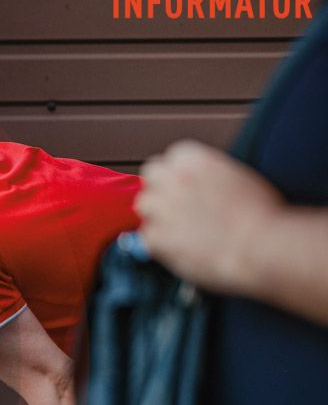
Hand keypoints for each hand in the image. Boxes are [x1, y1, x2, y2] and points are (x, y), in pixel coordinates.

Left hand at [135, 139, 283, 293]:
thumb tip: (200, 184)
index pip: (170, 158)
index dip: (179, 174)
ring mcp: (161, 207)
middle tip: (178, 205)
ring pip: (144, 204)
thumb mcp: (237, 176)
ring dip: (156, 213)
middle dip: (162, 188)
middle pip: (151, 175)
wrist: (259, 244)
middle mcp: (172, 179)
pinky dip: (159, 242)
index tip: (187, 186)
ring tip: (179, 227)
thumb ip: (210, 174)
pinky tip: (180, 246)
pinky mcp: (156, 236)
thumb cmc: (260, 214)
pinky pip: (146, 236)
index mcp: (193, 158)